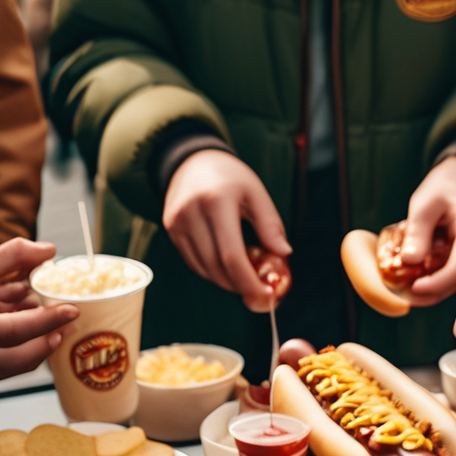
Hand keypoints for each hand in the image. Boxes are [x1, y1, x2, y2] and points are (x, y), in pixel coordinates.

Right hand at [0, 239, 79, 381]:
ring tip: (51, 322)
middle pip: (24, 355)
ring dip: (42, 343)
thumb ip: (10, 257)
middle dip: (50, 336)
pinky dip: (29, 350)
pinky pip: (15, 369)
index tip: (72, 310)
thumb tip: (49, 250)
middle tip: (68, 320)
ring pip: (23, 365)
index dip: (46, 321)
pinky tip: (32, 332)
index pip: (13, 330)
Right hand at [163, 150, 291, 312]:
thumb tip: (284, 253)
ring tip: (246, 279)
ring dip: (226, 281)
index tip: (265, 295)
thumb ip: (270, 224)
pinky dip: (212, 272)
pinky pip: (193, 262)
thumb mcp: (256, 193)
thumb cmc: (231, 177)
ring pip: (203, 269)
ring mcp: (177, 223)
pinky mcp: (170, 230)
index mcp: (216, 202)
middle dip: (240, 286)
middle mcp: (191, 213)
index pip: (231, 255)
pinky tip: (227, 269)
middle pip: (216, 267)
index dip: (249, 282)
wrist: (191, 159)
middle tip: (259, 294)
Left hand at [399, 157, 455, 304]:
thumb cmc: (443, 186)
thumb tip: (409, 262)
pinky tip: (425, 284)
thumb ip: (417, 232)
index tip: (413, 288)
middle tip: (408, 297)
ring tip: (413, 293)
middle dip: (436, 292)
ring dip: (439, 290)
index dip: (436, 283)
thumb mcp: (424, 204)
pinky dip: (444, 281)